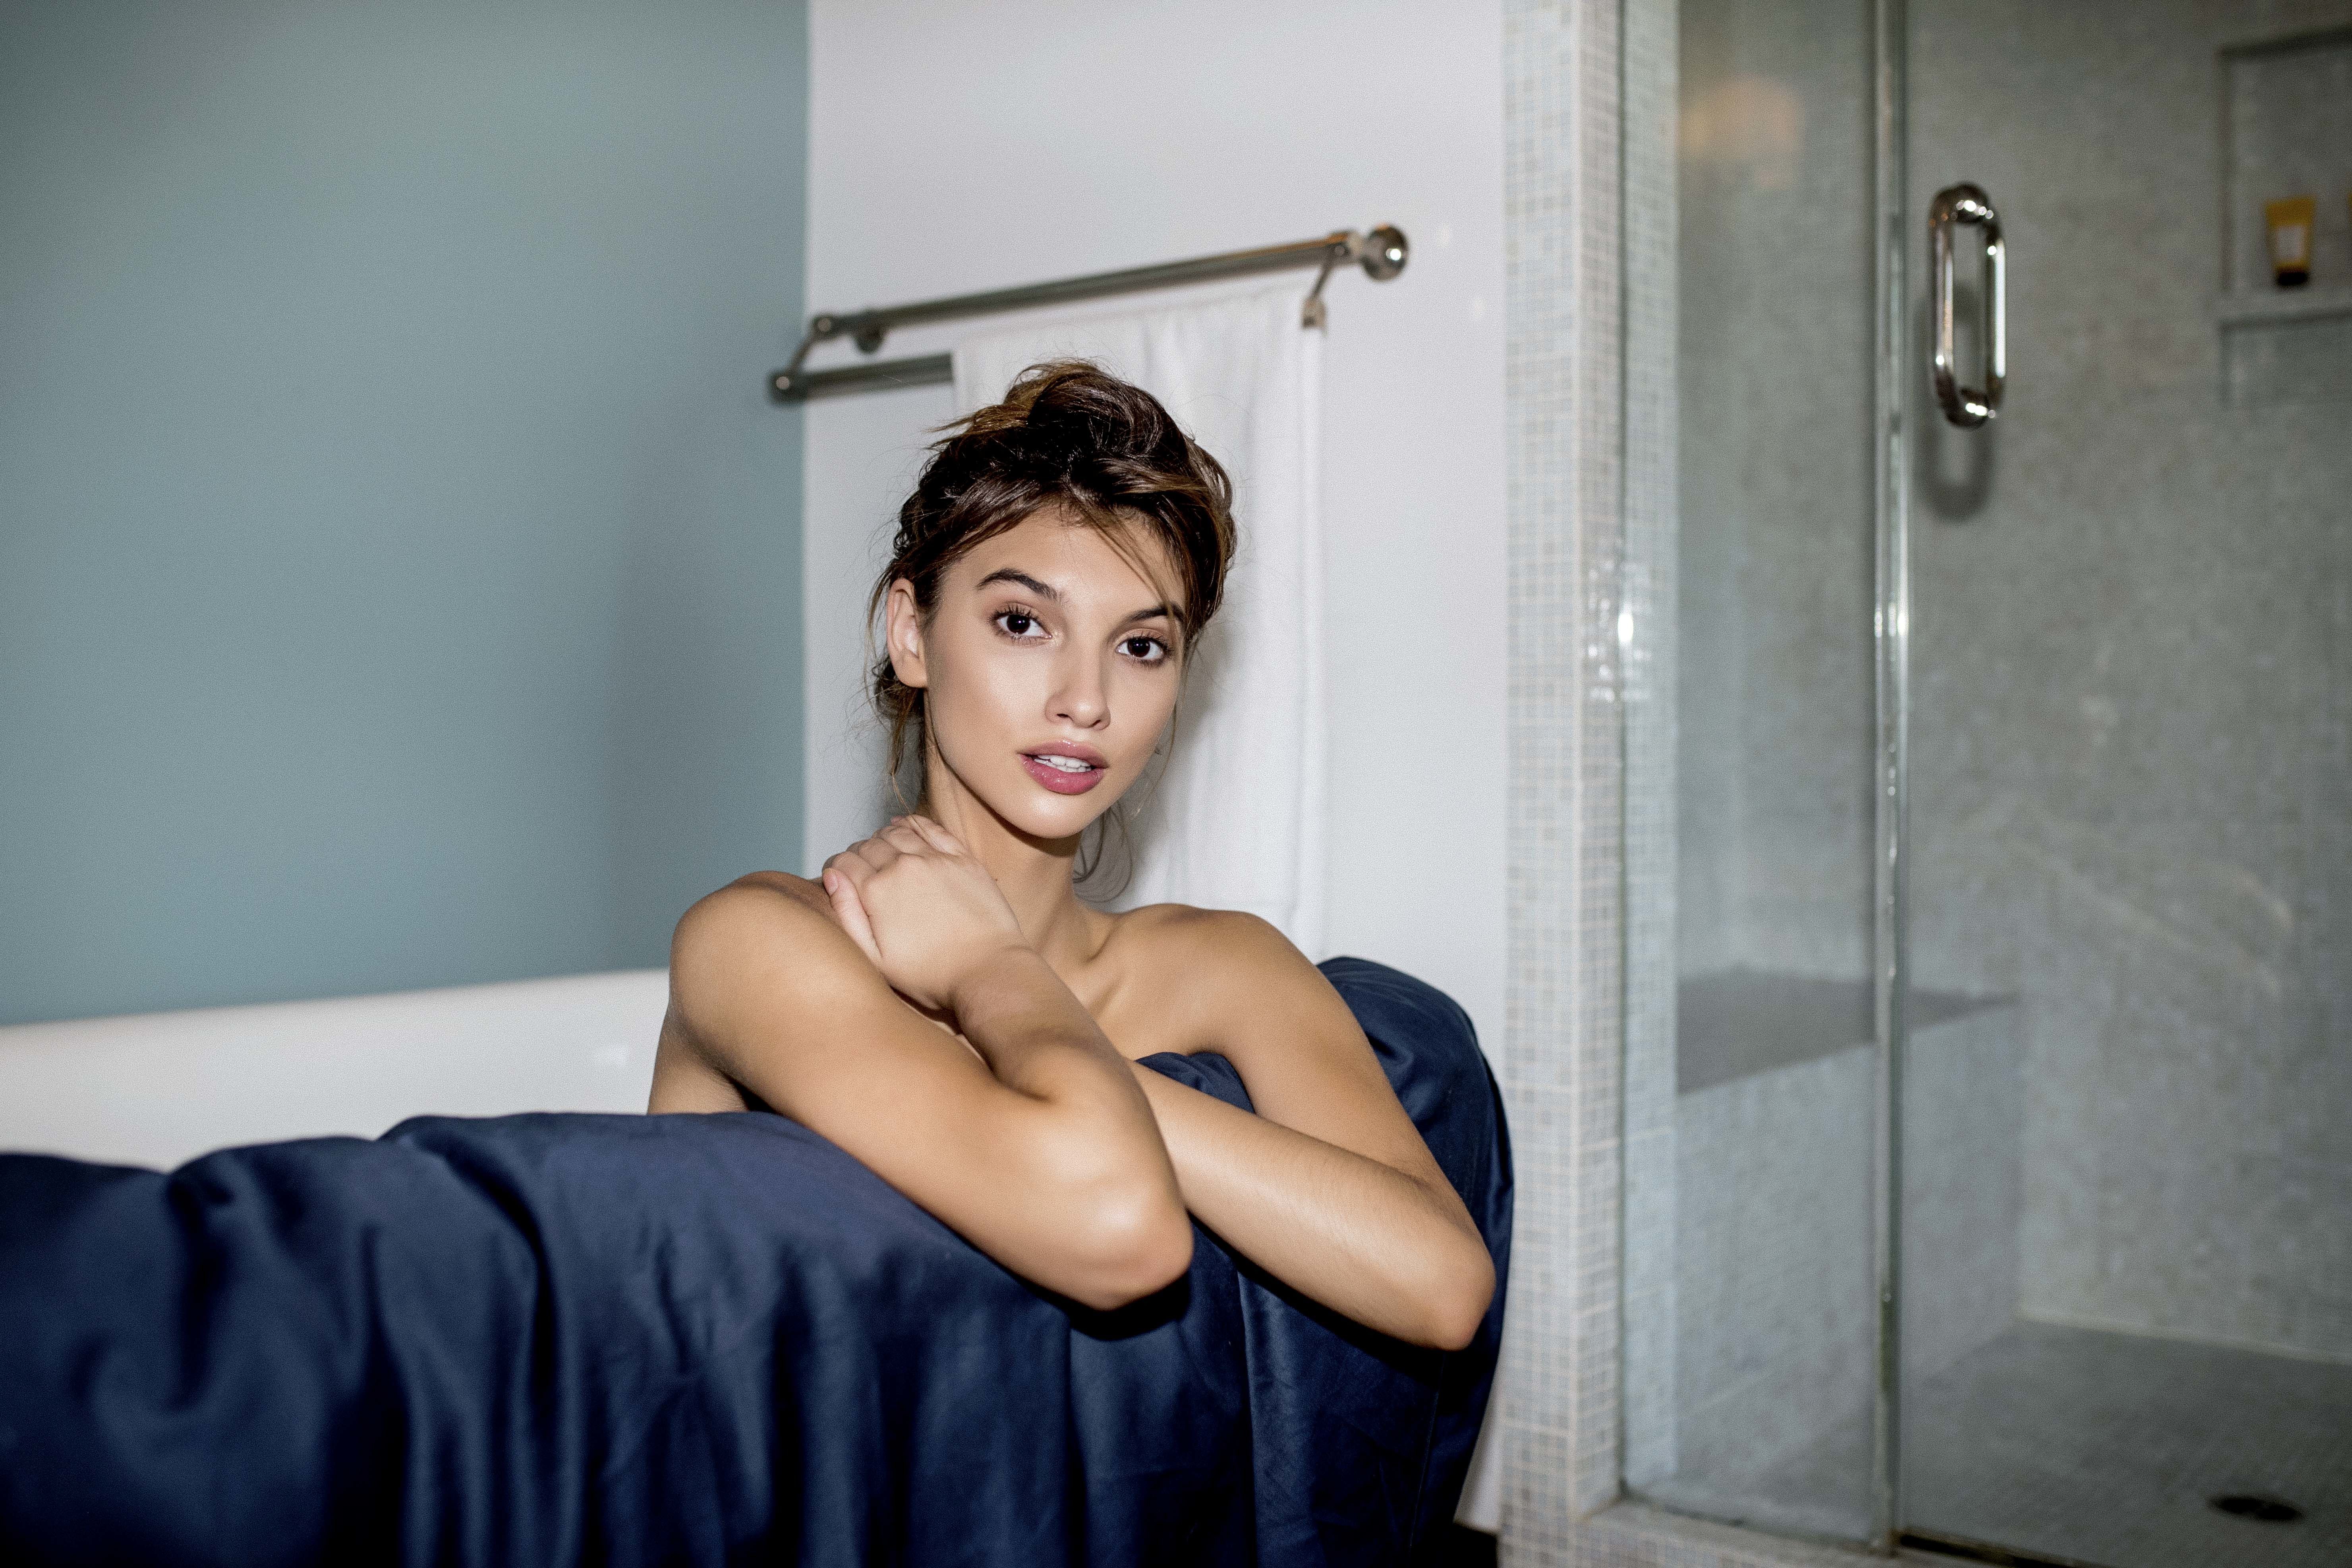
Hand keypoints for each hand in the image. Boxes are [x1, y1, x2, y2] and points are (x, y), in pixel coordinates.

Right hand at [820, 816, 1030, 1013]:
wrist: (988, 971)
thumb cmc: (931, 975)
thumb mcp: (877, 959)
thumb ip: (847, 915)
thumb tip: (832, 876)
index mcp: (876, 891)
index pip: (842, 862)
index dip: (836, 870)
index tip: (841, 881)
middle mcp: (902, 866)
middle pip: (867, 845)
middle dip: (858, 856)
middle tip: (862, 873)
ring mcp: (934, 858)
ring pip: (895, 832)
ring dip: (882, 839)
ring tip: (881, 854)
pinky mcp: (962, 857)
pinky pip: (930, 827)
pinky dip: (912, 823)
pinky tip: (904, 826)